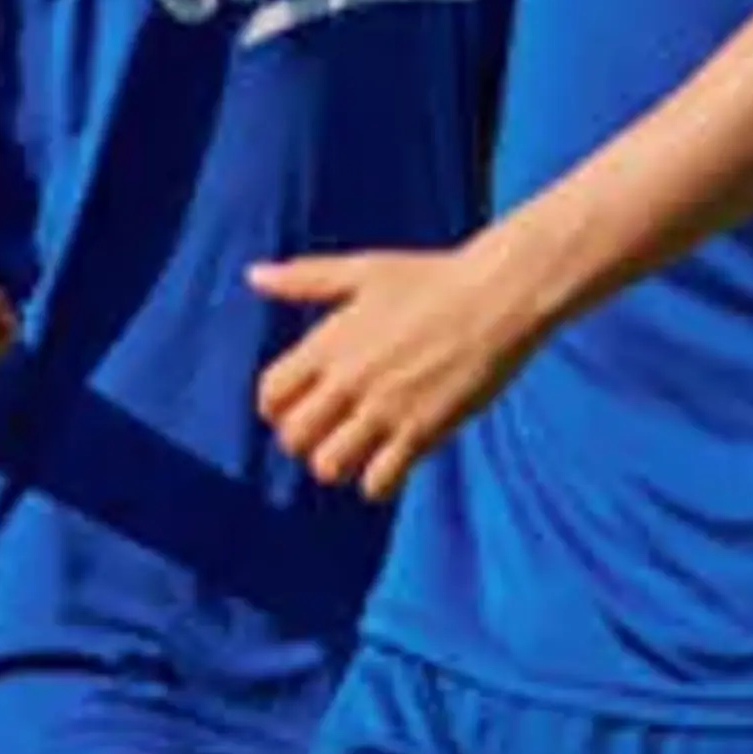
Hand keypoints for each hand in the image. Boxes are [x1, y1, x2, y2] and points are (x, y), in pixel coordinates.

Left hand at [251, 241, 545, 500]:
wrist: (499, 296)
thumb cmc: (432, 278)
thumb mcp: (362, 271)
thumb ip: (304, 279)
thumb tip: (253, 276)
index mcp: (328, 343)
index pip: (271, 395)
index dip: (277, 408)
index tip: (298, 407)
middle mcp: (348, 380)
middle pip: (293, 438)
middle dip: (304, 441)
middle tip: (329, 432)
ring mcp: (384, 409)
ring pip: (328, 466)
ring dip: (338, 465)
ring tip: (359, 452)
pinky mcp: (423, 431)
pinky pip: (380, 481)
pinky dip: (379, 482)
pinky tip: (393, 463)